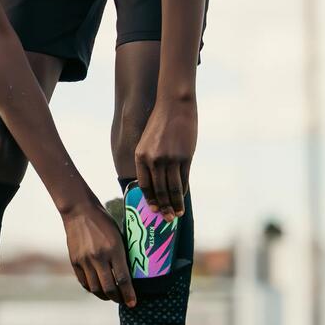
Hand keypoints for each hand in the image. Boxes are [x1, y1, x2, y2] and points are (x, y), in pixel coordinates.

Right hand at [61, 201, 136, 307]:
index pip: (123, 279)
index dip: (129, 294)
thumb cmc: (103, 221)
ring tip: (111, 296)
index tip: (133, 303)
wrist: (80, 211)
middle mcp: (99, 257)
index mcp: (114, 249)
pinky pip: (84, 282)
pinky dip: (92, 289)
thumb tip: (128, 274)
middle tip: (123, 300)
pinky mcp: (74, 261)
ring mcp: (85, 260)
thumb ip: (121, 255)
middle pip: (109, 288)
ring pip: (96, 288)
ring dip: (105, 296)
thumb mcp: (118, 236)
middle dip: (118, 298)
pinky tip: (97, 288)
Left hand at [135, 96, 196, 221]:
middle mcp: (153, 160)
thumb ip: (151, 160)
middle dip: (163, 207)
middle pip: (159, 190)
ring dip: (175, 204)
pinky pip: (183, 179)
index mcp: (140, 156)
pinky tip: (184, 198)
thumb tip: (157, 181)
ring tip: (177, 214)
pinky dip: (183, 191)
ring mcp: (169, 159)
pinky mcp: (184, 157)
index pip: (144, 185)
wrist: (174, 105)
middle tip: (167, 219)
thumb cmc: (162, 123)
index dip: (150, 200)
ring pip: (172, 189)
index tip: (154, 210)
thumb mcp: (149, 142)